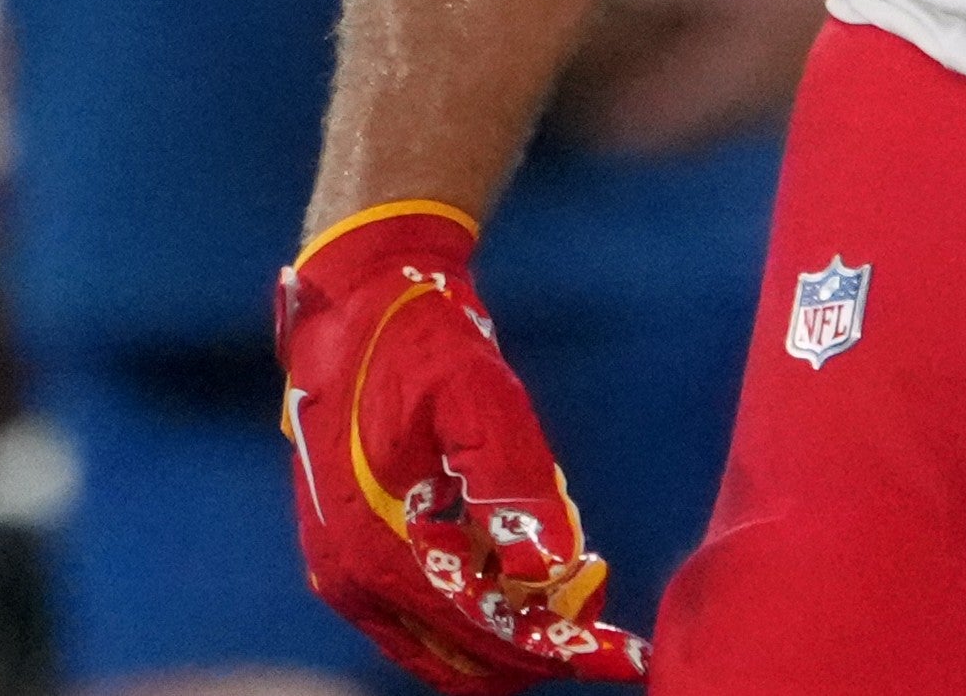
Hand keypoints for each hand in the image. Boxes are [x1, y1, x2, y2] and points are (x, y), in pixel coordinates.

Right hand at [277, 205, 646, 685]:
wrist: (353, 306)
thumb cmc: (419, 343)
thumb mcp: (477, 396)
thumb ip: (513, 486)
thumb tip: (553, 571)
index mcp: (378, 549)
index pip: (483, 629)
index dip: (557, 643)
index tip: (621, 651)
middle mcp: (353, 583)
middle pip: (464, 661)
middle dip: (537, 647)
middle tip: (601, 623)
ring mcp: (344, 581)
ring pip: (443, 655)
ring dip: (508, 639)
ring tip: (568, 599)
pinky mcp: (348, 567)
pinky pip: (420, 629)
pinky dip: (474, 621)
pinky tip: (517, 577)